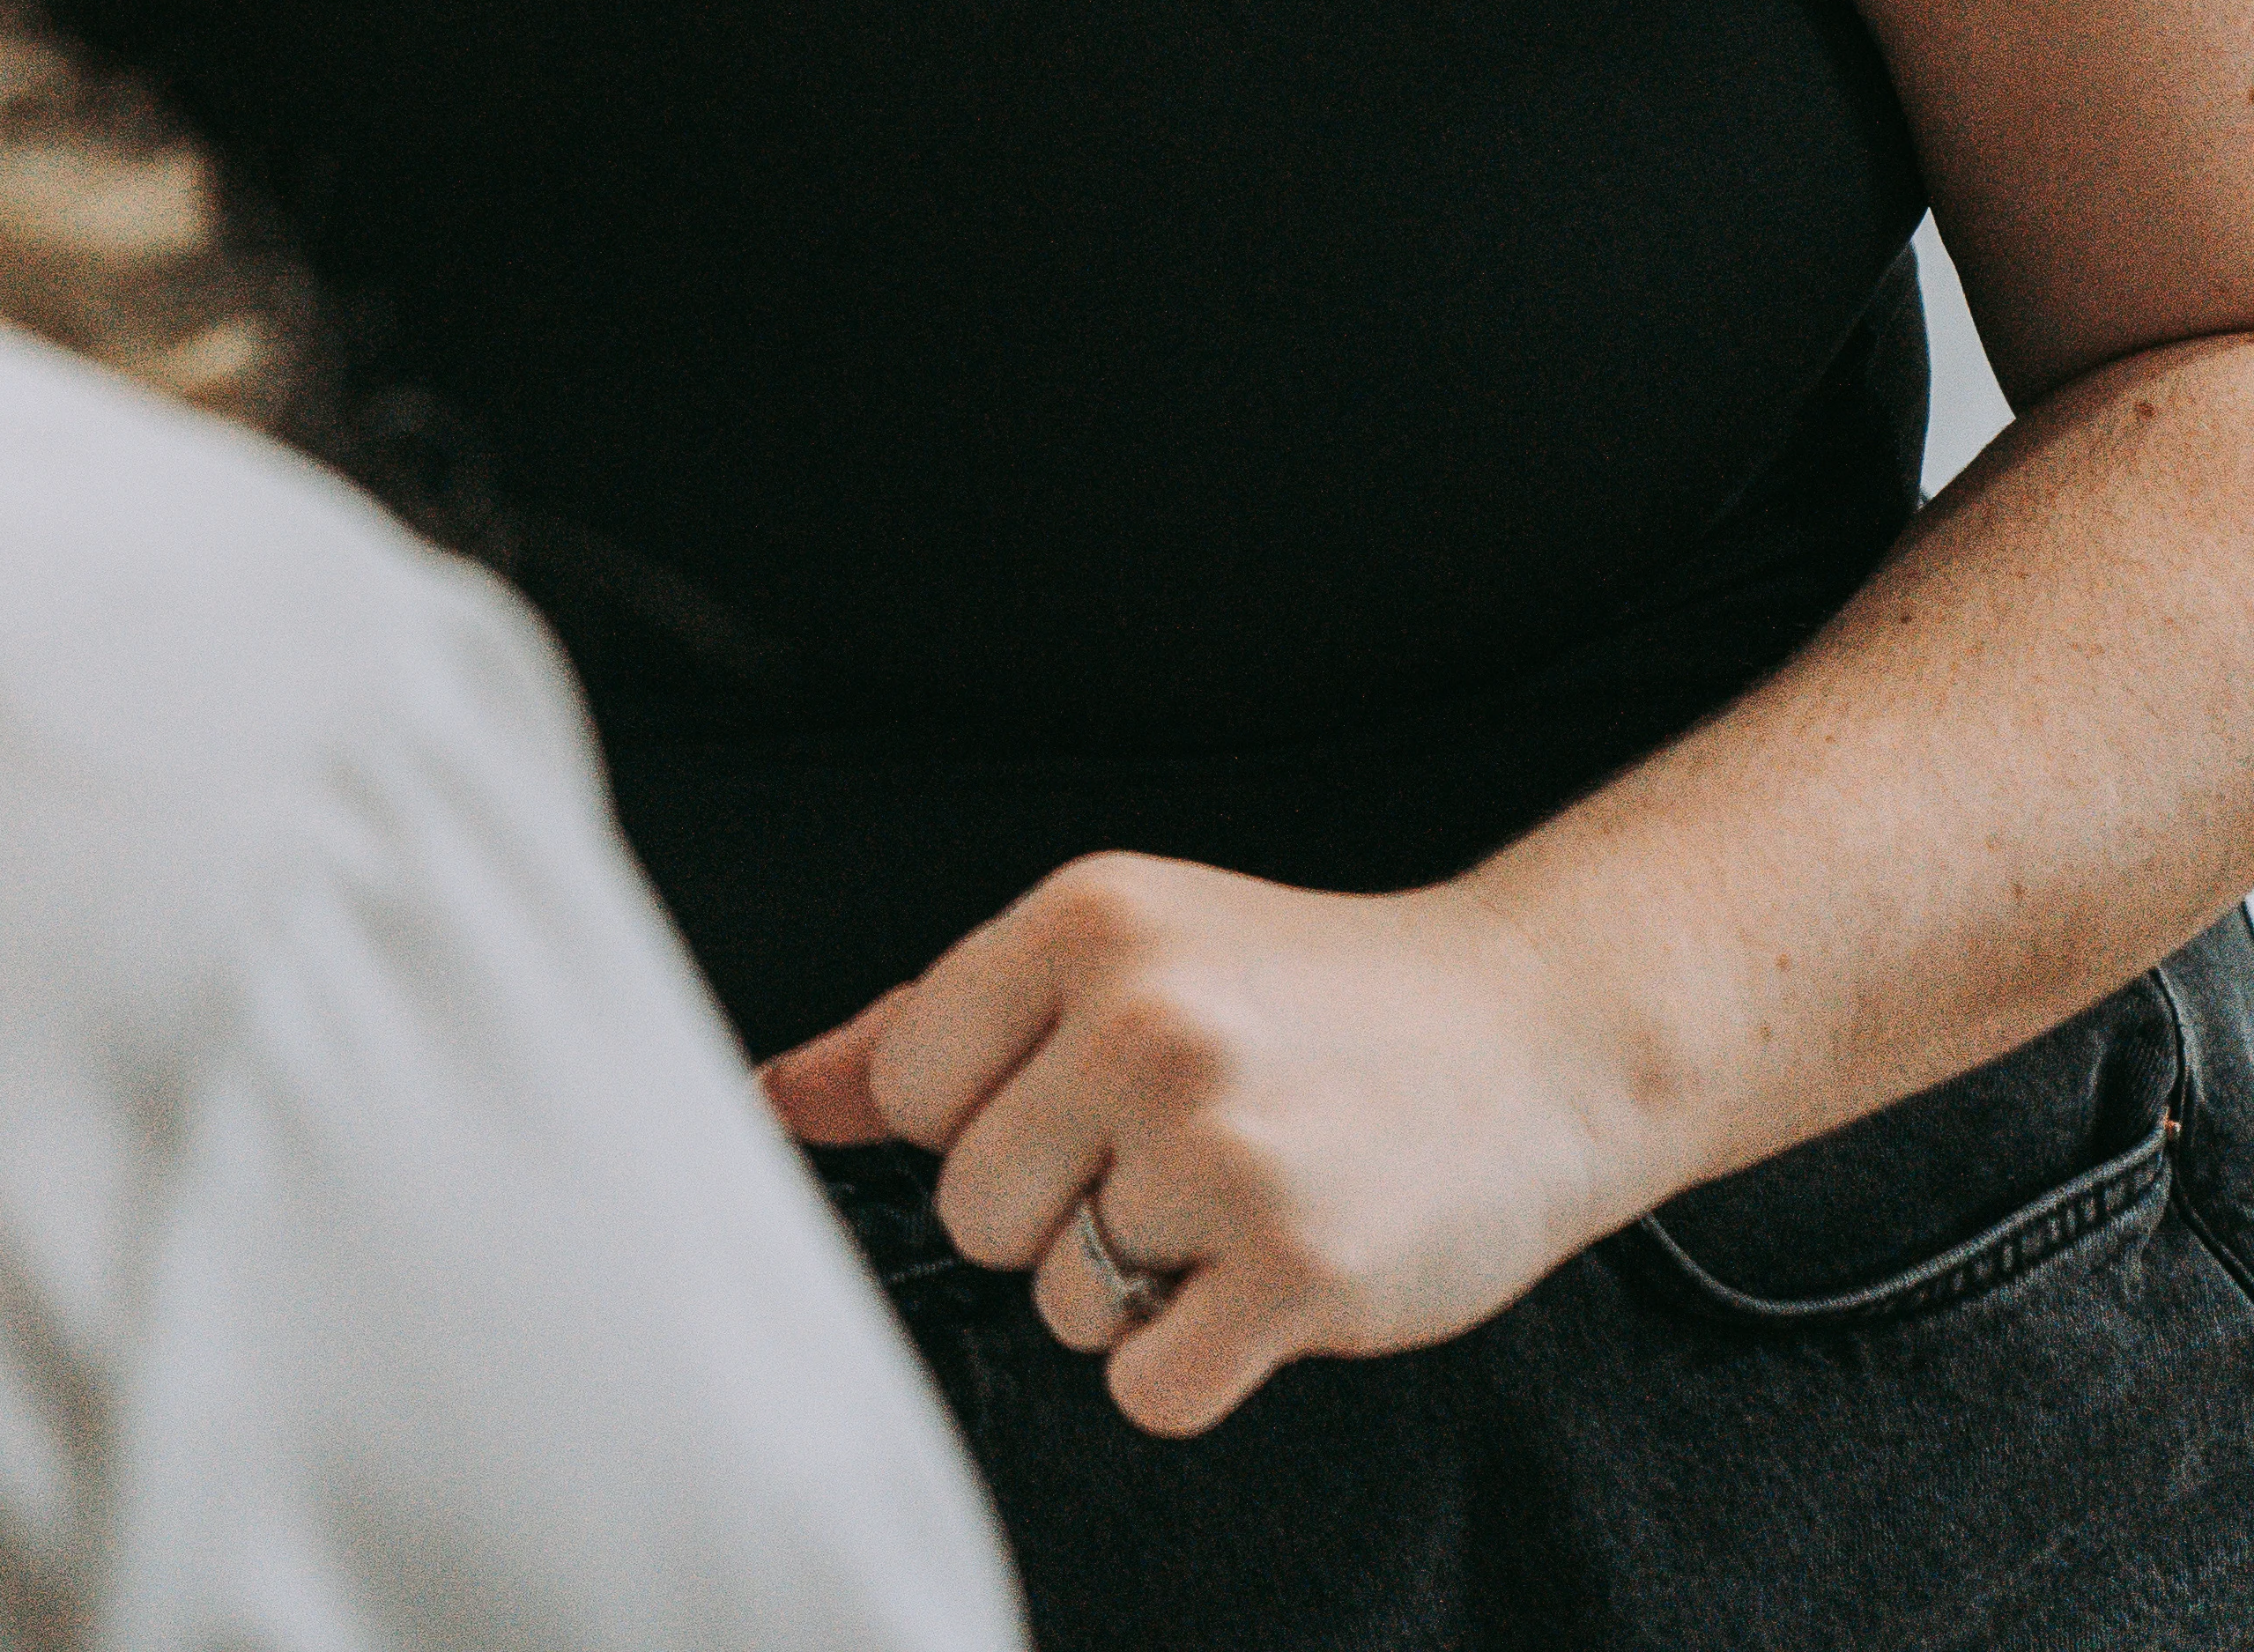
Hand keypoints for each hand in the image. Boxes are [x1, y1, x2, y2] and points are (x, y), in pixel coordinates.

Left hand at [761, 853, 1628, 1434]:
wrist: (1532, 1034)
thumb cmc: (1305, 997)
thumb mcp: (1119, 954)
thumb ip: (934, 1026)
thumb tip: (776, 1100)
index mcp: (1082, 920)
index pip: (908, 1088)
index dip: (986, 1117)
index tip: (1087, 1090)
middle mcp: (1141, 1018)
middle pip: (971, 1209)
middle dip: (1057, 1210)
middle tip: (1177, 1152)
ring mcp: (1220, 1145)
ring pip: (1058, 1303)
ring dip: (1138, 1285)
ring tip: (1239, 1196)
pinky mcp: (1295, 1267)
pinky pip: (1149, 1389)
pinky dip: (1197, 1363)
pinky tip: (1268, 1274)